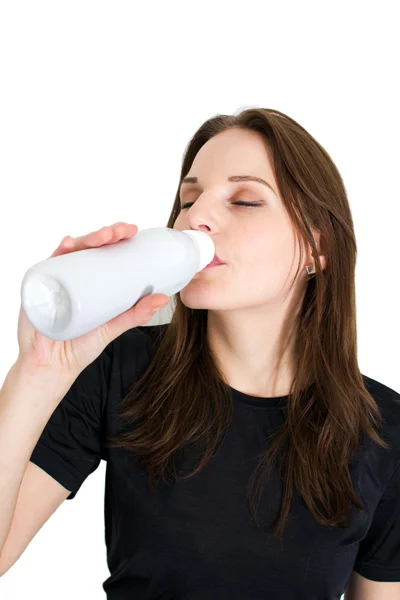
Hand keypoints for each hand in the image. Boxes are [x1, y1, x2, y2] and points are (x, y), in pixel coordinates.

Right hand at [16, 222, 168, 375]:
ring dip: (87, 239)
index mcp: (92, 281)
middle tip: (121, 232)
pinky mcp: (41, 287)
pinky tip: (69, 245)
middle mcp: (74, 275)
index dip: (118, 238)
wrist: (52, 366)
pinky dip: (59, 252)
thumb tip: (162, 298)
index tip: (132, 231)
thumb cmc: (80, 346)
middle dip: (106, 234)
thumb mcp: (112, 328)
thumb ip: (136, 314)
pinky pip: (48, 265)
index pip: (105, 253)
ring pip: (72, 252)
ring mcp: (57, 279)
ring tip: (103, 236)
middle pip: (90, 247)